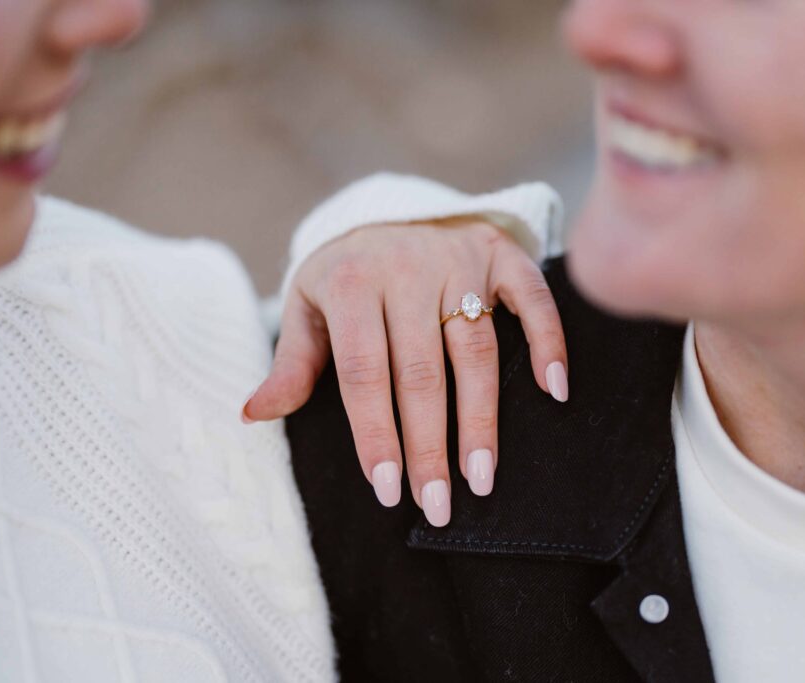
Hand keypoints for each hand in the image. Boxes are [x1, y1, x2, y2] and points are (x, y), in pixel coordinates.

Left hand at [242, 219, 567, 526]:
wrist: (387, 206)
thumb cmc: (344, 274)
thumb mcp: (306, 308)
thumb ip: (292, 362)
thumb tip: (252, 414)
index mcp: (352, 283)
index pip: (364, 372)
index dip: (376, 433)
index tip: (387, 490)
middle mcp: (407, 268)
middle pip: (421, 372)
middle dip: (429, 445)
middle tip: (437, 505)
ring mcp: (459, 258)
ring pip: (476, 348)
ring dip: (483, 417)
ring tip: (482, 476)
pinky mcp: (499, 252)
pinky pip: (532, 297)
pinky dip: (547, 341)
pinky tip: (552, 390)